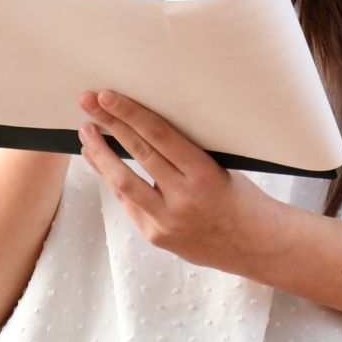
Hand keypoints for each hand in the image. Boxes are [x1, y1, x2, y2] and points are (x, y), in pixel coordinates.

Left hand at [77, 90, 282, 274]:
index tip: (107, 96)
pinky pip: (129, 203)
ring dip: (100, 156)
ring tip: (86, 134)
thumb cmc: (241, 197)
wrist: (255, 245)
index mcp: (205, 174)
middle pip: (137, 154)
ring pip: (122, 183)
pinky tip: (101, 163)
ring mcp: (167, 221)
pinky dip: (114, 181)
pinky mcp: (157, 236)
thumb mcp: (221, 167)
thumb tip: (144, 127)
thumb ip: (184, 155)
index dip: (130, 113)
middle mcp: (184, 198)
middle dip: (108, 126)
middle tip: (87, 103)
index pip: (159, 135)